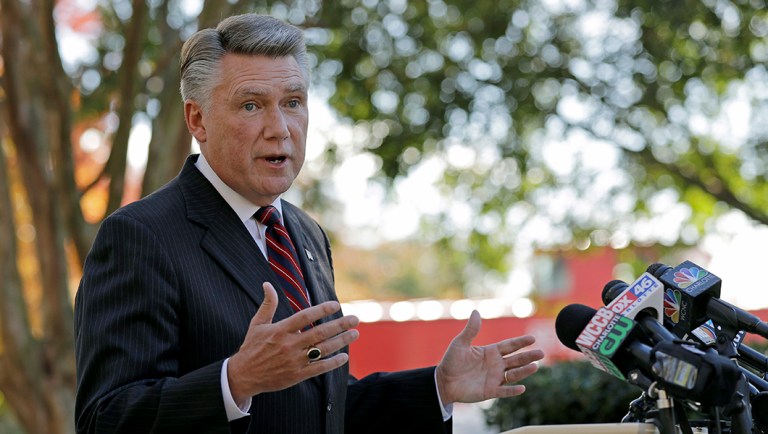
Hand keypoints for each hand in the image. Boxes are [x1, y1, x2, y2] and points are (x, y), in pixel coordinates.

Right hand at [227, 282, 359, 404]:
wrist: (243, 376)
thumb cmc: (251, 347)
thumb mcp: (257, 324)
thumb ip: (267, 304)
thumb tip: (267, 284)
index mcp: (280, 330)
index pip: (305, 317)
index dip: (321, 310)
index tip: (336, 305)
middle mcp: (289, 345)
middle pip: (319, 333)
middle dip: (339, 325)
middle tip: (355, 319)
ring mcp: (294, 361)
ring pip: (322, 350)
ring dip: (341, 342)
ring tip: (355, 334)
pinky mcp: (297, 375)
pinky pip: (318, 368)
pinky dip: (332, 363)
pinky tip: (344, 357)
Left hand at [435, 310, 543, 404]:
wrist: (443, 381)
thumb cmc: (451, 361)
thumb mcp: (460, 343)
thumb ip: (471, 330)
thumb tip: (476, 311)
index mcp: (491, 352)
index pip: (509, 346)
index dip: (520, 342)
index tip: (532, 339)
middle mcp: (496, 365)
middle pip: (516, 360)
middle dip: (528, 356)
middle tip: (541, 353)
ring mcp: (494, 378)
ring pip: (514, 374)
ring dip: (524, 371)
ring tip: (535, 366)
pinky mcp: (490, 391)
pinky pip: (504, 391)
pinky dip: (512, 390)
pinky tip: (521, 388)